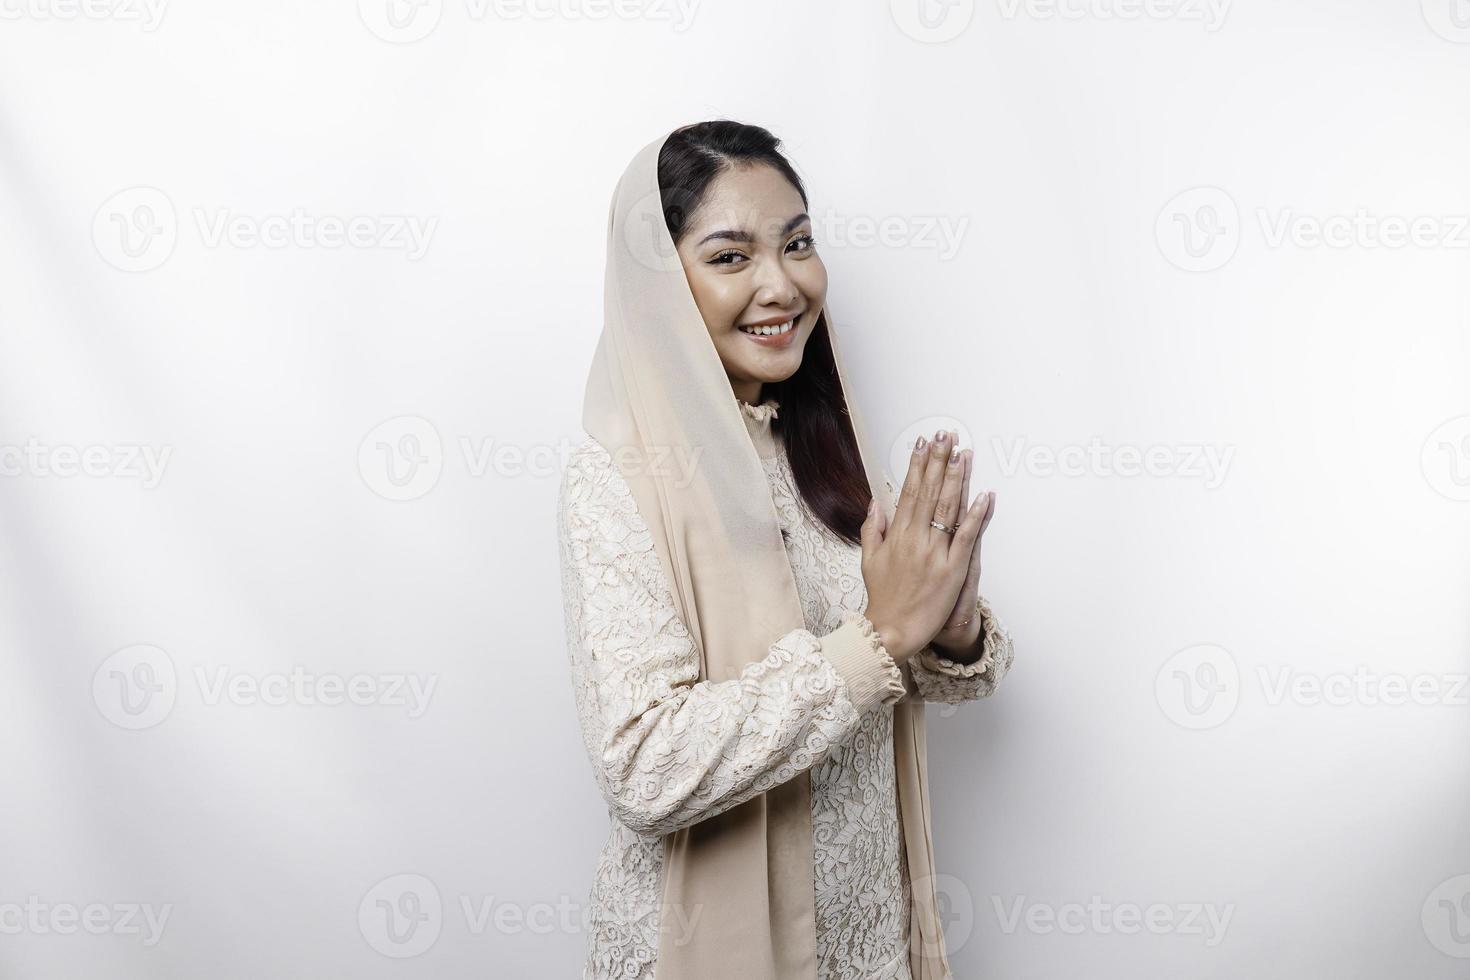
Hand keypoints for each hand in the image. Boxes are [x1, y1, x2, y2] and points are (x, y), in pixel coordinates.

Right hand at [860, 429, 989, 663]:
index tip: (923, 443)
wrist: (891, 631)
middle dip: (938, 461)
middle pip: (929, 492)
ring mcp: (935, 553)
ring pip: (948, 508)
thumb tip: (876, 501)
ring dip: (957, 479)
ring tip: (963, 453)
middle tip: (947, 435)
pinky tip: (984, 495)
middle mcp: (915, 538)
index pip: (908, 491)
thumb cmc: (882, 598)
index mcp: (896, 534)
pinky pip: (966, 538)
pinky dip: (976, 516)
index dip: (917, 465)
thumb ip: (872, 528)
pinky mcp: (952, 570)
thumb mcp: (869, 560)